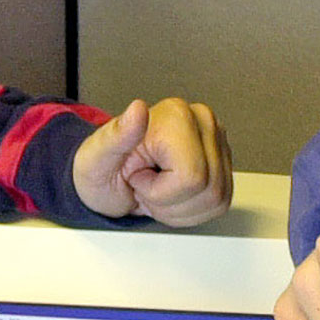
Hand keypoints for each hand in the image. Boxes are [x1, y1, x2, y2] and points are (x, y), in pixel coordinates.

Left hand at [72, 98, 232, 226]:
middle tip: (146, 184)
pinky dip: (191, 210)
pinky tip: (172, 194)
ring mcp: (217, 142)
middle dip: (170, 202)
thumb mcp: (96, 158)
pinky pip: (220, 203)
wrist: (108, 180)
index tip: (137, 177)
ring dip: (180, 208)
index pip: (191, 177)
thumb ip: (117, 134)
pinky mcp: (223, 163)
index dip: (160, 191)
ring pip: (216, 199)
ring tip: (157, 188)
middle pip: (208, 190)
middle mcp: (202, 122)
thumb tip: (137, 109)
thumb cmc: (101, 170)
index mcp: (176, 115)